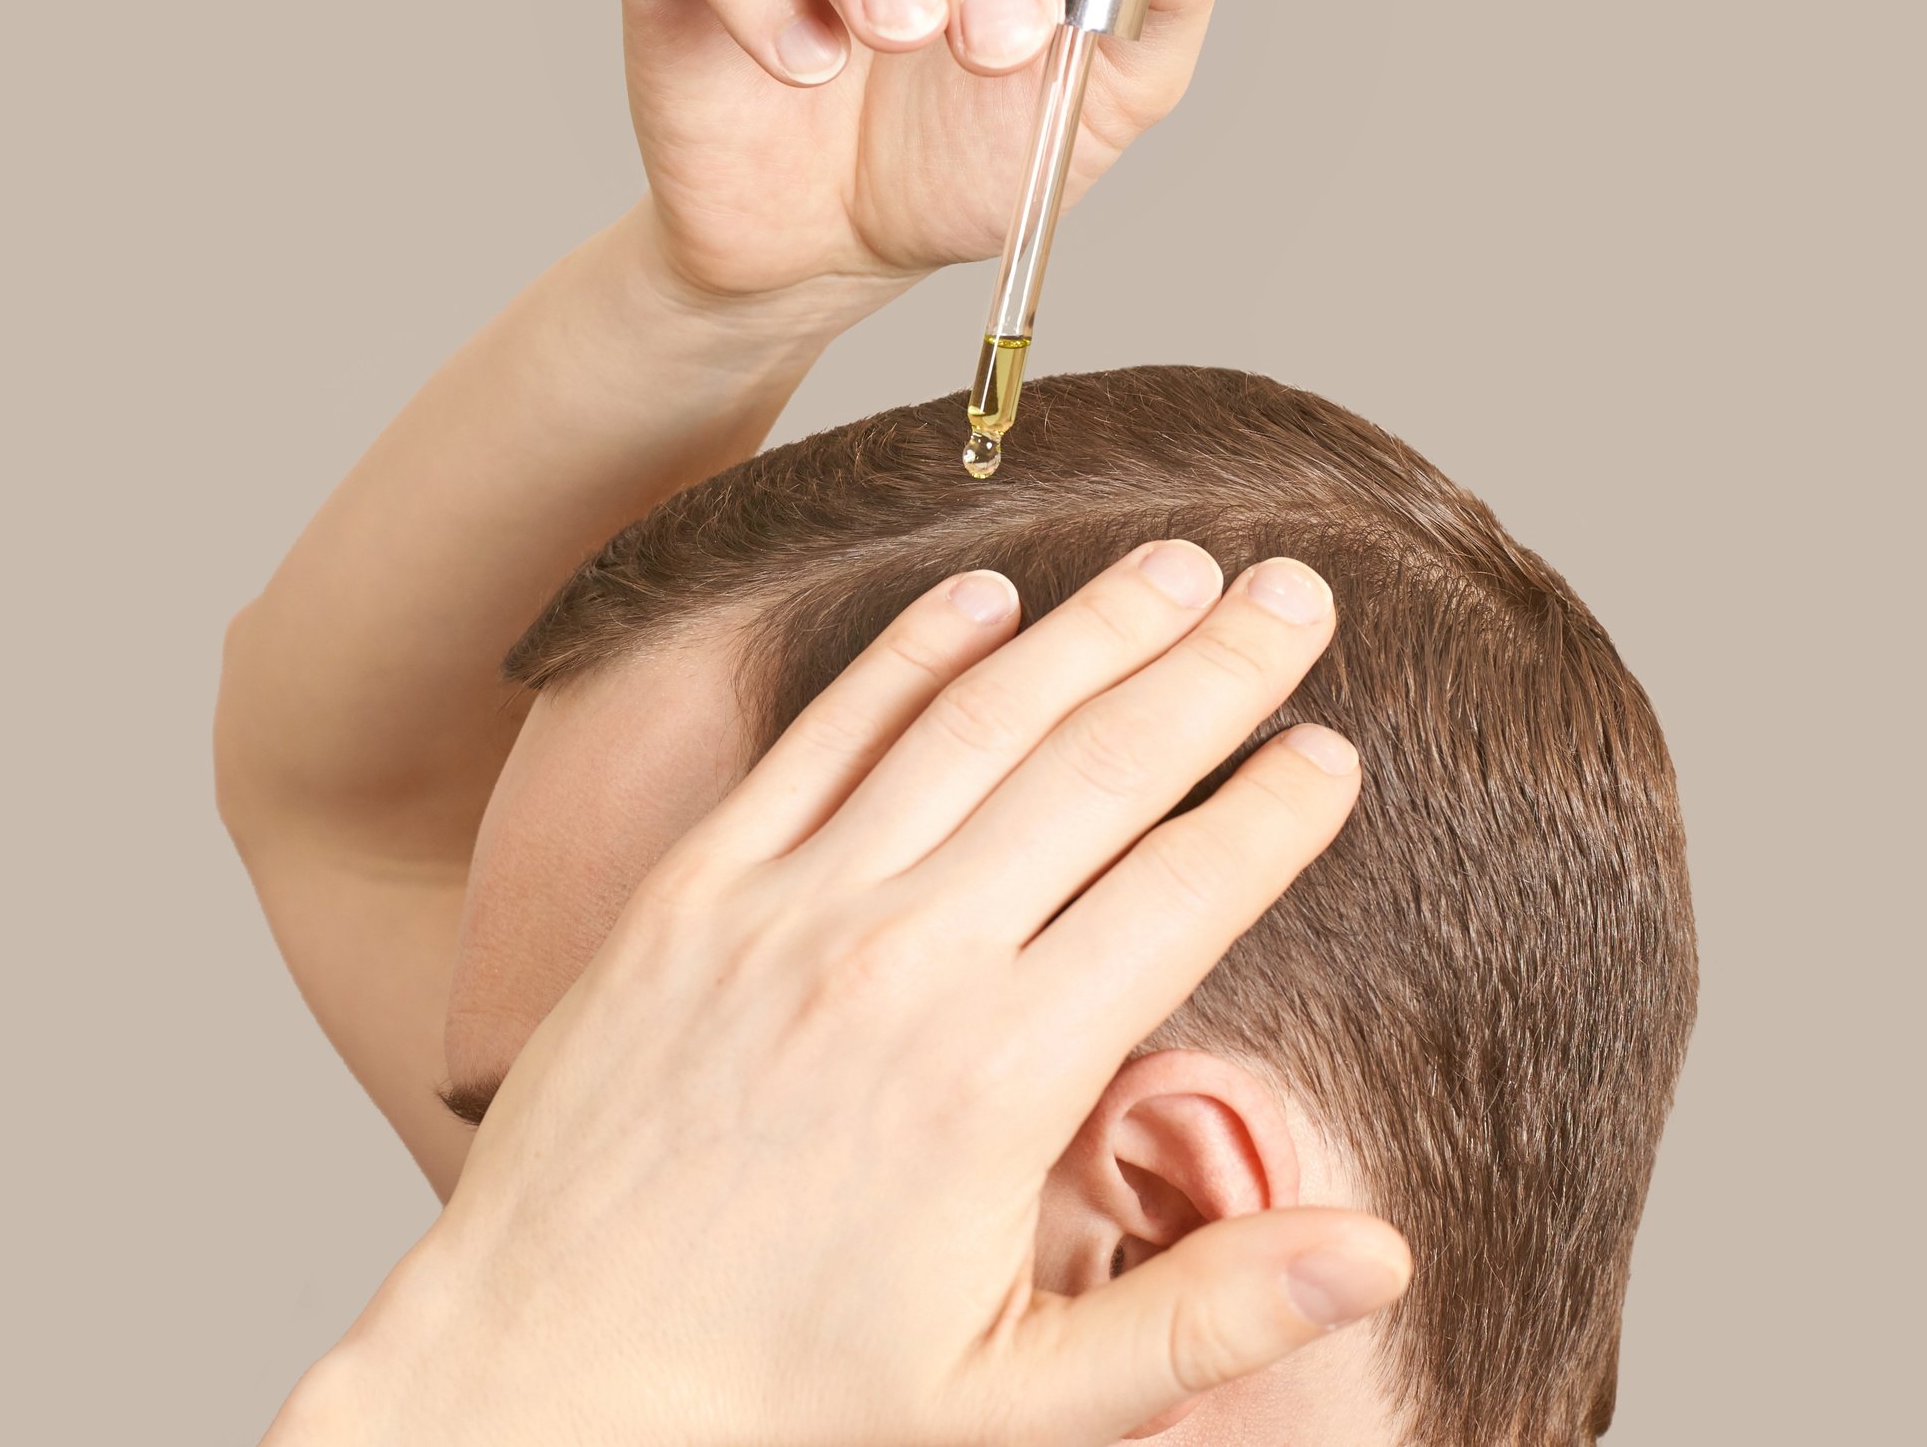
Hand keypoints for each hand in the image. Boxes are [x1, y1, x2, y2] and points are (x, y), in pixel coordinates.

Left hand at [276, 543, 1409, 1445]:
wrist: (542, 1372)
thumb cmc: (785, 1398)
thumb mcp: (1016, 1402)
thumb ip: (1203, 1317)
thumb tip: (1384, 1256)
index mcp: (999, 1079)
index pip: (1182, 894)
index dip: (1273, 811)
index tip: (1337, 748)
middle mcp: (903, 961)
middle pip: (1097, 772)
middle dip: (1214, 671)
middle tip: (1298, 592)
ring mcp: (789, 907)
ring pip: (971, 726)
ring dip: (1088, 631)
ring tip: (1179, 564)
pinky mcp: (694, 887)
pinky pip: (819, 737)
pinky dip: (908, 655)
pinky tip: (984, 596)